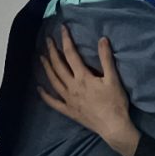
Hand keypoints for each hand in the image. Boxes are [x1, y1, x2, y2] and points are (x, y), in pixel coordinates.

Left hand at [39, 30, 141, 155]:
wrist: (113, 126)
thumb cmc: (115, 102)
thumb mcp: (113, 79)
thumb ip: (106, 59)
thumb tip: (102, 40)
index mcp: (83, 77)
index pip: (71, 54)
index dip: (66, 40)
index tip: (62, 29)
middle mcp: (72, 87)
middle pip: (58, 66)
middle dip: (52, 51)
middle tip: (47, 40)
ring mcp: (68, 99)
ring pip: (53, 81)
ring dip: (46, 68)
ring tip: (41, 57)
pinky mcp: (68, 111)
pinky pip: (53, 102)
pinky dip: (45, 95)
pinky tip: (38, 88)